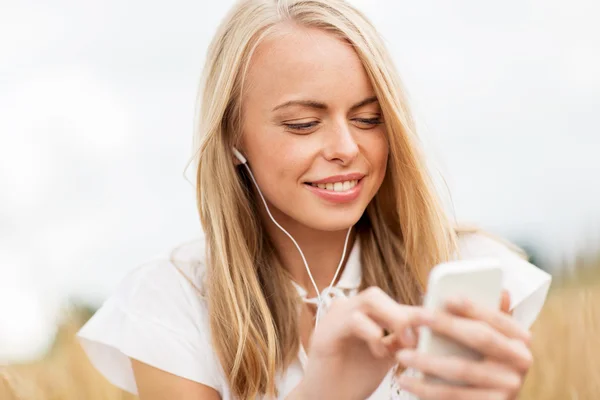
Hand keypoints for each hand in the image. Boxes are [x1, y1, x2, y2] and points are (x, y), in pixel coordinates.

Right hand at [294, 287, 430, 399]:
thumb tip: (428, 328)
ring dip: (393, 318)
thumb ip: (400, 339)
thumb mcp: (385, 355)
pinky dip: (373, 333)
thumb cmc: (353, 378)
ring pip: (368, 300)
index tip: (435, 321)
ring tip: (403, 342)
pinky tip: (379, 352)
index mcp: (360, 313)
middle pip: (378, 295)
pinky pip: (354, 320)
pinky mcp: (326, 332)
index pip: (389, 302)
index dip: (413, 310)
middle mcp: (346, 310)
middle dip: (402, 313)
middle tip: (415, 337)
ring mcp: (334, 318)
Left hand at [395, 291, 532, 399]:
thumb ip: (490, 316)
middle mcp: (521, 361)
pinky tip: (406, 380)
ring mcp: (509, 387)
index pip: (495, 317)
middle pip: (480, 338)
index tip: (445, 297)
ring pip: (462, 369)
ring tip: (402, 354)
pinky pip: (455, 396)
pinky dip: (427, 389)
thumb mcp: (492, 337)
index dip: (472, 306)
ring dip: (428, 360)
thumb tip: (502, 290)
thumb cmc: (483, 359)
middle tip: (413, 317)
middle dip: (445, 325)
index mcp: (520, 338)